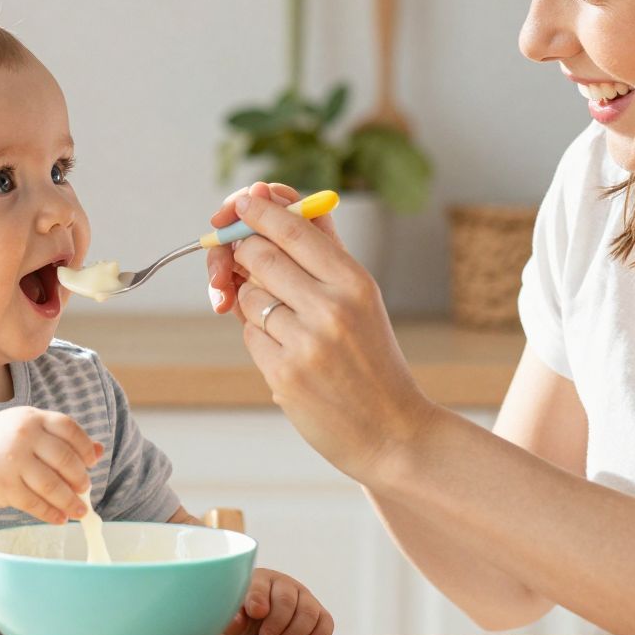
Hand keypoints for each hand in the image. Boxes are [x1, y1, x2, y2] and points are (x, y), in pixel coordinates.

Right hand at [0, 408, 100, 524]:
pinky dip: (51, 514)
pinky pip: (34, 504)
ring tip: (80, 511)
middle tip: (85, 489)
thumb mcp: (31, 428)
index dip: (85, 447)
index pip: (69, 429)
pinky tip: (59, 519)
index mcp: (34, 418)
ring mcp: (13, 462)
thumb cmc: (3, 440)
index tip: (91, 463)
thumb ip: (62, 437)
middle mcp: (24, 437)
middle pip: (65, 460)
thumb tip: (99, 451)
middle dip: (80, 479)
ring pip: (52, 486)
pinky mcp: (4, 487)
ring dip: (70, 502)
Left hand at [215, 189, 435, 483]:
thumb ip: (324, 254)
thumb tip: (278, 204)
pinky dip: (262, 342)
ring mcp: (307, 341)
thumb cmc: (373, 361)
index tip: (241, 202)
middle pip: (258, 256)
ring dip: (256, 307)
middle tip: (249, 266)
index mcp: (355, 281)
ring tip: (290, 330)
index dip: (259, 211)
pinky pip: (249, 336)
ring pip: (248, 298)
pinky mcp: (285, 373)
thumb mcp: (363, 301)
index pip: (292, 229)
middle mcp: (332, 306)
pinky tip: (291, 359)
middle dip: (245, 257)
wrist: (393, 432)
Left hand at [220, 567, 333, 634]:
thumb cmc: (242, 617)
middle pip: (286, 598)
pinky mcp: (317, 613)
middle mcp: (284, 584)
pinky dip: (320, 633)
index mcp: (259, 580)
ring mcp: (303, 597)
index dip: (258, 598)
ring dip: (296, 631)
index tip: (256, 613)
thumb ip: (231, 618)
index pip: (260, 585)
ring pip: (308, 610)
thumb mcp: (230, 618)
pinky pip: (325, 621)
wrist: (256, 623)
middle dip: (278, 620)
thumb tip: (235, 621)